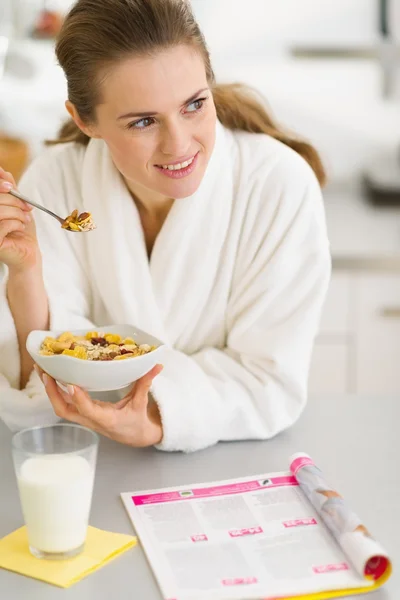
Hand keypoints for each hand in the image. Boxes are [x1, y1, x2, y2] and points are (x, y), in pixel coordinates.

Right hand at [0, 168, 39, 273]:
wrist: (29, 252)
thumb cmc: (21, 229)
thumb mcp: (17, 205)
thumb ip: (8, 189)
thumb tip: (2, 171)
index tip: (12, 187)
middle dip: (15, 201)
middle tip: (27, 208)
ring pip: (0, 211)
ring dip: (17, 213)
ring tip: (25, 220)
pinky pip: (3, 225)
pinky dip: (16, 224)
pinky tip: (20, 229)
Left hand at [35, 364, 163, 446]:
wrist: (135, 437)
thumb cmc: (137, 421)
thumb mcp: (142, 402)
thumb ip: (146, 382)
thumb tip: (157, 364)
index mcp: (107, 420)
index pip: (89, 411)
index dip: (79, 399)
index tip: (71, 385)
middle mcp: (92, 421)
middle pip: (65, 410)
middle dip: (53, 393)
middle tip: (46, 373)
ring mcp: (85, 418)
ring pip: (61, 407)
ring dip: (50, 390)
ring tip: (42, 370)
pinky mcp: (82, 414)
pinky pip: (65, 403)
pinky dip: (57, 391)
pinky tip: (52, 376)